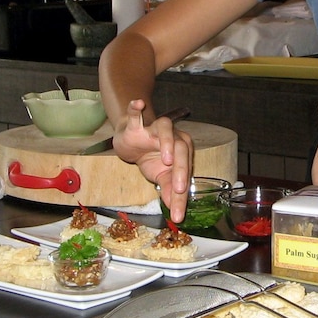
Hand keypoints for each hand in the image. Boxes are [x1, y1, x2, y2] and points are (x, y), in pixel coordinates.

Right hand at [113, 99, 192, 221]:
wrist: (131, 140)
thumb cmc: (150, 157)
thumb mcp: (160, 176)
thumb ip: (169, 191)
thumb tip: (176, 213)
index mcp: (183, 151)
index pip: (185, 172)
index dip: (182, 193)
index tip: (178, 212)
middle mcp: (173, 136)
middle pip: (181, 149)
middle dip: (182, 169)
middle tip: (178, 188)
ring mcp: (155, 127)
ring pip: (166, 128)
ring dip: (168, 142)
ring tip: (167, 159)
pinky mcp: (136, 123)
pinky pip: (136, 112)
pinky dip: (136, 108)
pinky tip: (138, 104)